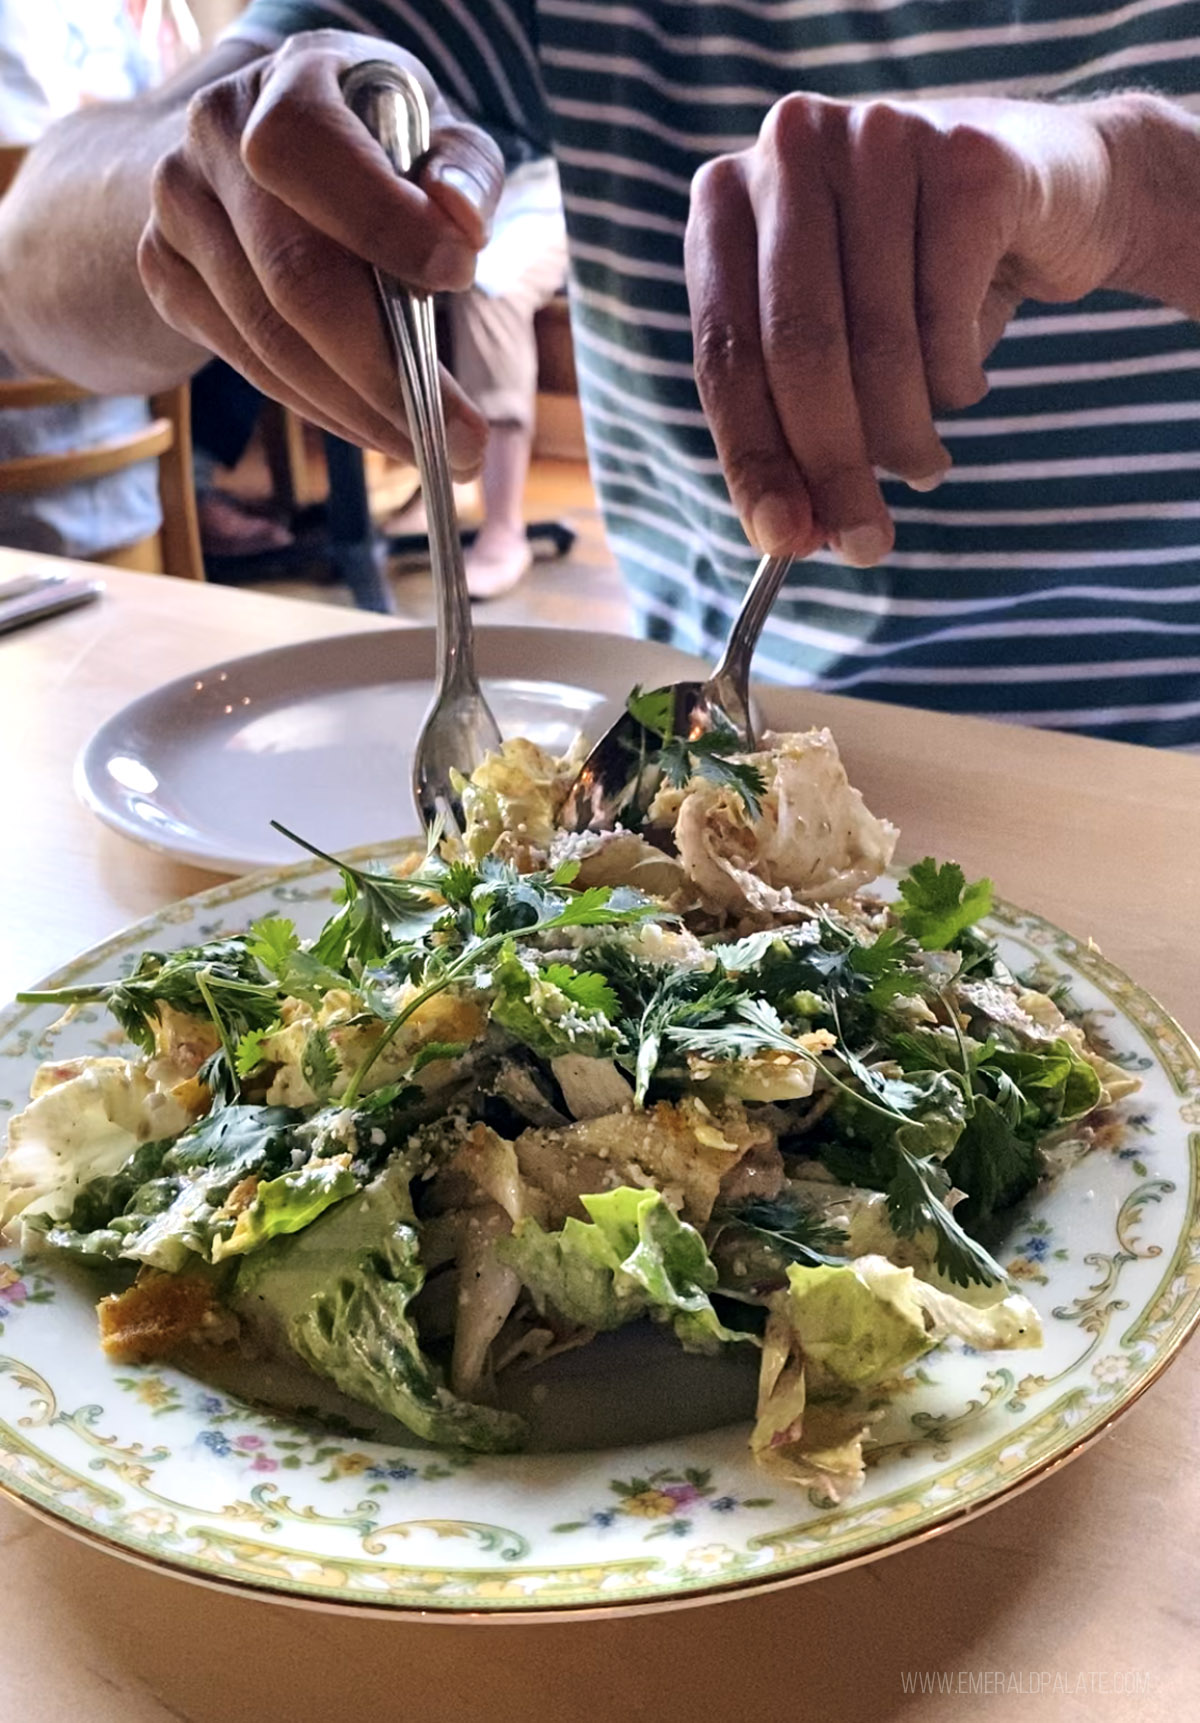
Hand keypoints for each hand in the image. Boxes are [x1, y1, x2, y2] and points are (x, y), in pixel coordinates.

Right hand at [137, 32, 504, 470]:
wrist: (256, 144)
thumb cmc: (373, 142)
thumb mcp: (430, 129)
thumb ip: (464, 167)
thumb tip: (460, 224)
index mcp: (286, 82)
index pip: (304, 148)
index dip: (381, 219)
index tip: (460, 275)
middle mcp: (213, 135)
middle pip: (292, 276)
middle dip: (385, 371)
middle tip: (461, 436)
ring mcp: (178, 208)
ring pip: (269, 340)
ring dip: (358, 411)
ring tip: (432, 448)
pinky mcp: (165, 272)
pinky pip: (247, 362)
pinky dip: (320, 408)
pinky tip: (372, 426)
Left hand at [685, 93, 1139, 564]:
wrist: (1051, 201)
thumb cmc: (917, 285)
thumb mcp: (837, 351)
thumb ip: (794, 428)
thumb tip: (785, 535)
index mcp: (725, 202)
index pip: (724, 354)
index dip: (753, 458)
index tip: (783, 541)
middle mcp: (789, 151)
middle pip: (798, 349)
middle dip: (833, 466)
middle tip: (864, 543)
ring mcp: (878, 139)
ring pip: (878, 341)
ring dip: (905, 435)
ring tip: (923, 464)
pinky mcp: (965, 156)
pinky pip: (949, 314)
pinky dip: (957, 379)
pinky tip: (965, 380)